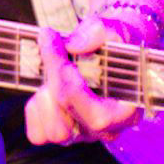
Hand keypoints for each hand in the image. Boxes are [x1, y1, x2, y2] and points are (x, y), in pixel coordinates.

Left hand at [26, 13, 146, 146]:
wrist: (111, 46)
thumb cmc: (118, 43)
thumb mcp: (117, 29)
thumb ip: (99, 32)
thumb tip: (75, 45)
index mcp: (127, 111)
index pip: (98, 116)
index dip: (70, 84)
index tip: (56, 46)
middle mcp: (107, 129)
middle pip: (70, 123)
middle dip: (54, 79)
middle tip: (49, 43)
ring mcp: (84, 133)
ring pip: (54, 132)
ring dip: (45, 97)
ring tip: (52, 68)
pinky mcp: (64, 132)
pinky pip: (39, 134)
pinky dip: (36, 109)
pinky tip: (46, 86)